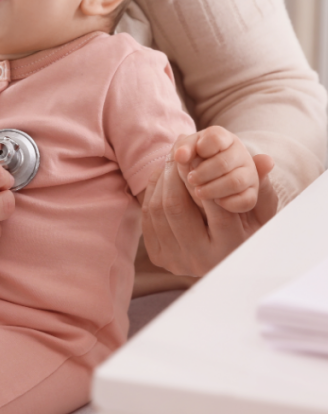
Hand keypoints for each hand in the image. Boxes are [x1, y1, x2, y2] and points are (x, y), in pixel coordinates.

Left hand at [141, 142, 277, 276]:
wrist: (224, 260)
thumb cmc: (248, 230)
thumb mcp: (261, 212)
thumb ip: (262, 186)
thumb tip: (265, 160)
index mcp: (230, 248)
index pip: (216, 207)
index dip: (204, 177)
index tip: (198, 155)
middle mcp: (201, 260)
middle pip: (177, 207)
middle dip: (175, 174)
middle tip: (178, 153)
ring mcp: (176, 260)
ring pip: (158, 209)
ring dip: (162, 180)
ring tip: (170, 162)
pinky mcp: (159, 256)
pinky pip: (148, 217)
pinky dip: (153, 192)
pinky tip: (162, 177)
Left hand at [176, 126, 260, 211]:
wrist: (206, 180)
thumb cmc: (194, 161)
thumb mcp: (186, 152)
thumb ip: (182, 150)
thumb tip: (180, 155)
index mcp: (224, 139)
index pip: (215, 137)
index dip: (201, 148)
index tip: (187, 158)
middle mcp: (241, 154)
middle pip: (223, 162)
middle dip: (203, 173)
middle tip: (190, 179)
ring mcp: (249, 174)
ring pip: (235, 182)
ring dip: (213, 189)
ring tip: (198, 192)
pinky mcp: (252, 194)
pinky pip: (246, 200)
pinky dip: (229, 202)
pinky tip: (216, 201)